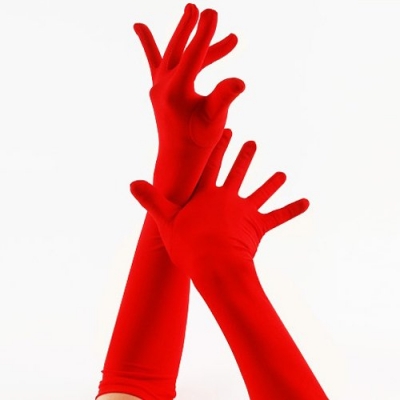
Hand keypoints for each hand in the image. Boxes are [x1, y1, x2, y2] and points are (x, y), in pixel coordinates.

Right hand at [130, 130, 308, 277]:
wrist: (214, 264)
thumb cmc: (187, 245)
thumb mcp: (164, 222)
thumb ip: (151, 201)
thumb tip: (132, 183)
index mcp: (206, 195)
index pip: (211, 165)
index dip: (217, 147)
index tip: (226, 130)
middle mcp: (227, 198)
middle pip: (237, 173)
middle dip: (244, 156)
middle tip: (252, 142)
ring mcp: (245, 212)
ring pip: (260, 192)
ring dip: (271, 182)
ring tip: (282, 174)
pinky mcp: (258, 227)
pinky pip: (278, 216)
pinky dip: (292, 208)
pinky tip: (307, 202)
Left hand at [134, 4, 244, 202]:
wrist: (179, 158)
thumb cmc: (199, 141)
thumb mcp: (214, 120)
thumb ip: (223, 98)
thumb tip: (239, 82)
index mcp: (176, 91)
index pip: (193, 54)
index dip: (204, 33)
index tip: (212, 12)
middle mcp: (163, 85)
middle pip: (178, 48)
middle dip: (189, 28)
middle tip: (199, 9)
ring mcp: (158, 87)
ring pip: (174, 55)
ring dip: (189, 40)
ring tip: (199, 17)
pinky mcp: (159, 91)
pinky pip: (154, 62)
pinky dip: (149, 44)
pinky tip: (139, 27)